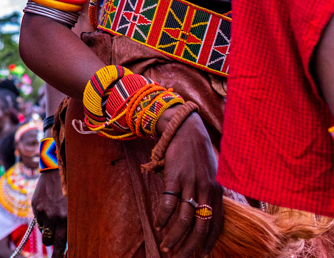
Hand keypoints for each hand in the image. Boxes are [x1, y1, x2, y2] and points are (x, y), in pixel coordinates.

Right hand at [32, 169, 67, 257]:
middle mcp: (53, 216)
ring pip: (43, 232)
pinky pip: (38, 220)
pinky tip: (49, 208)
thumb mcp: (75, 208)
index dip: (58, 255)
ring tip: (54, 219)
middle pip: (48, 242)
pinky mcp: (34, 205)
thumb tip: (67, 242)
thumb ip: (71, 225)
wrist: (57, 170)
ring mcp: (42, 211)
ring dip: (48, 231)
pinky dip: (43, 219)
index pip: (60, 244)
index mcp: (65, 218)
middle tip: (56, 240)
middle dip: (52, 243)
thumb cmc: (71, 190)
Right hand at [153, 110, 223, 257]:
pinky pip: (169, 202)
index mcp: (217, 193)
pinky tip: (158, 224)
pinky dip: (163, 217)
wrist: (187, 130)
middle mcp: (206, 191)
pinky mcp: (175, 176)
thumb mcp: (210, 175)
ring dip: (174, 236)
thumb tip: (205, 213)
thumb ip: (209, 194)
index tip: (201, 256)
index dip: (208, 242)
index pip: (215, 225)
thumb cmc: (198, 155)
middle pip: (200, 226)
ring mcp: (191, 184)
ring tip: (166, 247)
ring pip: (184, 219)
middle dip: (190, 247)